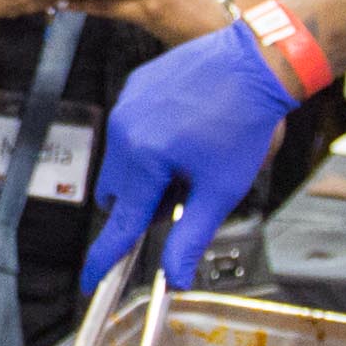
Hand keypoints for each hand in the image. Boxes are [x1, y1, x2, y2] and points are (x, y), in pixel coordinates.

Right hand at [84, 14, 313, 289]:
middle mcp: (125, 131)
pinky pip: (129, 127)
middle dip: (141, 204)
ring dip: (145, 172)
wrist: (256, 62)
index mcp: (145, 160)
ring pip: (121, 161)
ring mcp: (126, 105)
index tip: (89, 283)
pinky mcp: (134, 87)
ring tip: (189, 154)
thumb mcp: (222, 189)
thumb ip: (192, 237)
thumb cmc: (245, 124)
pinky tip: (185, 128)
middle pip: (117, 194)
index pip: (120, 225)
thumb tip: (175, 280)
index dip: (104, 259)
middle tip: (184, 191)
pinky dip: (148, 140)